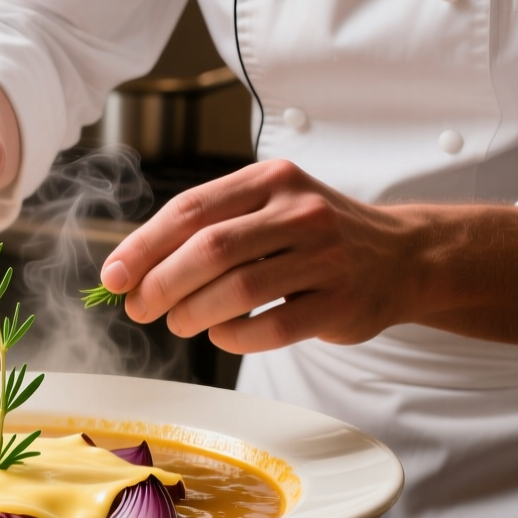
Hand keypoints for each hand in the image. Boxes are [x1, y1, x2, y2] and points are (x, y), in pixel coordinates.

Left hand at [99, 160, 517, 353]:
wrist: (404, 256)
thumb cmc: (316, 235)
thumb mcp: (269, 208)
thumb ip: (209, 228)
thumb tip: (132, 270)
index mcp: (270, 179)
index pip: (190, 210)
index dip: (143, 247)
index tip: (114, 276)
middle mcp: (298, 211)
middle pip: (209, 250)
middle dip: (161, 284)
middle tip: (139, 308)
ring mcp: (325, 256)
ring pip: (238, 290)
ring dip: (193, 314)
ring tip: (179, 324)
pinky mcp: (341, 302)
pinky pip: (272, 327)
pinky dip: (235, 337)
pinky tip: (223, 335)